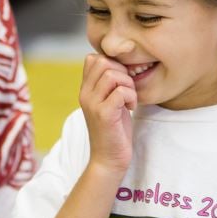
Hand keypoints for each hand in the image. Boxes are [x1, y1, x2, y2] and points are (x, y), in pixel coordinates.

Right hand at [79, 53, 136, 173]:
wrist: (108, 159)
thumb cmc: (113, 130)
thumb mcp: (108, 102)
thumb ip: (108, 84)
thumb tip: (119, 64)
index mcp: (85, 89)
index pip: (93, 58)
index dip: (112, 63)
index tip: (121, 81)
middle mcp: (85, 94)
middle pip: (103, 62)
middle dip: (123, 72)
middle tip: (128, 90)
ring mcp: (92, 104)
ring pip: (112, 75)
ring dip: (128, 85)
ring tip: (129, 100)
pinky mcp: (104, 115)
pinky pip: (121, 92)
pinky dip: (131, 97)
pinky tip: (131, 108)